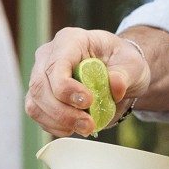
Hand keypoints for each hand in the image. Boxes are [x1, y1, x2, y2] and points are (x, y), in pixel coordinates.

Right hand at [24, 27, 149, 136]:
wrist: (117, 72)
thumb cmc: (121, 62)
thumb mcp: (132, 64)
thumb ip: (125, 74)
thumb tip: (116, 86)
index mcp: (70, 40)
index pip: (56, 65)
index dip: (66, 88)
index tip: (88, 102)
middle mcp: (49, 55)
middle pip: (40, 86)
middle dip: (62, 112)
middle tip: (88, 124)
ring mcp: (41, 75)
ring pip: (35, 103)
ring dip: (58, 121)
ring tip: (85, 127)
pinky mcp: (40, 95)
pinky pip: (38, 114)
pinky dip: (54, 126)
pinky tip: (74, 127)